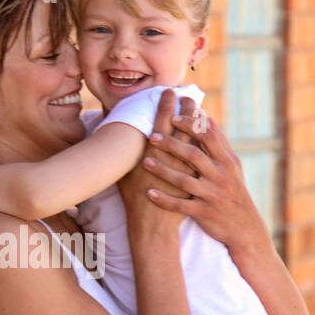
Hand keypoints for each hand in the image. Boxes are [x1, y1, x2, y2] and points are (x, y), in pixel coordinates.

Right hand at [118, 89, 195, 231]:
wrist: (154, 222)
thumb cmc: (133, 196)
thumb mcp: (122, 170)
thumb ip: (118, 149)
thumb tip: (106, 132)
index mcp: (153, 149)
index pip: (162, 117)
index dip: (167, 102)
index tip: (170, 91)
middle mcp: (172, 154)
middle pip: (185, 122)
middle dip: (188, 107)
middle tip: (189, 97)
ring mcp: (187, 164)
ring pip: (198, 136)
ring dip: (200, 122)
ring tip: (200, 112)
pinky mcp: (197, 175)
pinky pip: (206, 153)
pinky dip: (208, 141)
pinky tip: (208, 135)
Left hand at [141, 112, 267, 251]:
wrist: (243, 227)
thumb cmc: (233, 190)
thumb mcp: (232, 166)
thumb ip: (218, 142)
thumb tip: (204, 116)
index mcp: (227, 161)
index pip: (208, 136)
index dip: (190, 124)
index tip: (172, 116)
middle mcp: (220, 176)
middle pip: (194, 155)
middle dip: (172, 144)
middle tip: (152, 136)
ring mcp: (212, 195)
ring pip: (184, 180)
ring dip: (163, 171)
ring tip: (145, 162)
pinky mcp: (204, 212)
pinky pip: (181, 206)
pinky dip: (165, 200)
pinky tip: (150, 193)